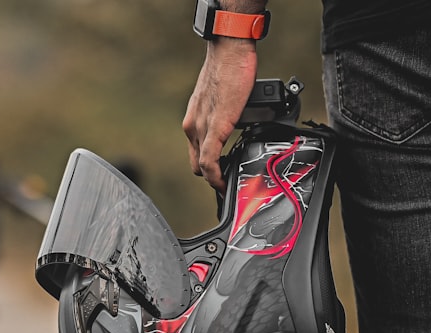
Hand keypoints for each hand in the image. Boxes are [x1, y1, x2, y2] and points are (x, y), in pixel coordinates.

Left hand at [182, 37, 257, 191]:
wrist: (229, 50)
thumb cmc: (230, 67)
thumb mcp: (221, 98)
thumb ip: (224, 114)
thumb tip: (237, 123)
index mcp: (194, 119)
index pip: (196, 153)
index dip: (208, 170)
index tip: (221, 178)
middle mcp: (192, 126)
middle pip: (197, 164)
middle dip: (212, 177)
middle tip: (227, 183)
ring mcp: (201, 127)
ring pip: (202, 166)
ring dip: (215, 178)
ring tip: (228, 184)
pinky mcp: (215, 126)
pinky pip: (210, 160)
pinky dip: (216, 175)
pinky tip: (224, 182)